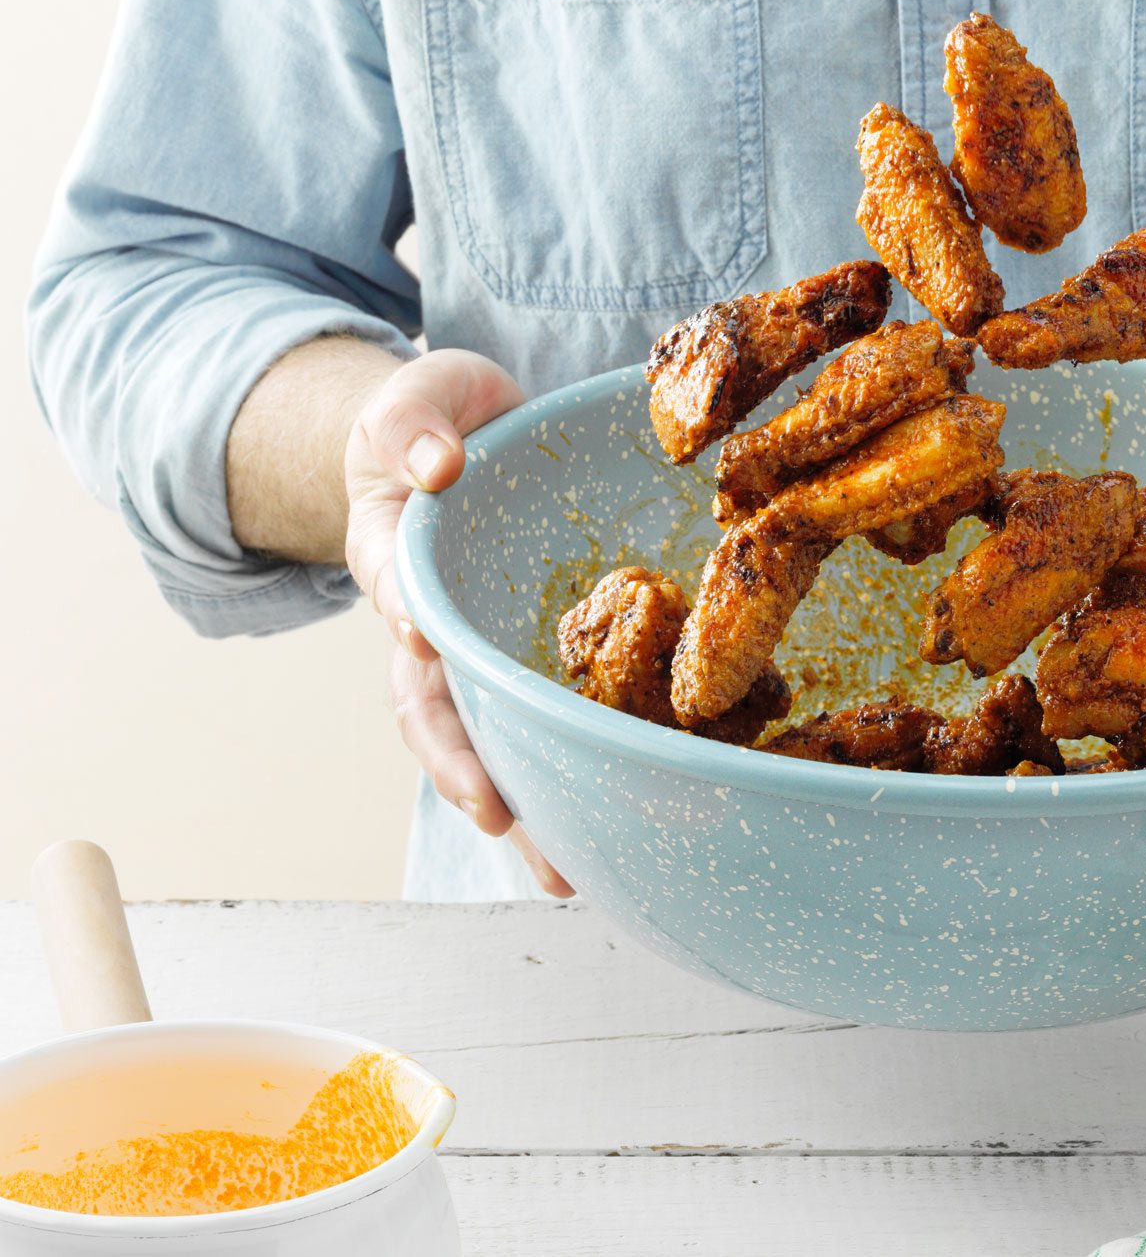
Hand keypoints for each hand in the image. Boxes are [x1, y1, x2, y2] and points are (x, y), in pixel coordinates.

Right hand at [345, 350, 573, 897]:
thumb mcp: (418, 397)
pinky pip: (560, 725)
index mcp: (400, 556)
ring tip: (565, 873)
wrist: (471, 435)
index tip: (423, 638)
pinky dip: (582, 778)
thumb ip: (412, 422)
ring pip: (499, 740)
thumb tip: (436, 466)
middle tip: (498, 817)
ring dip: (527, 807)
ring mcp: (490, 652)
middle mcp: (438, 622)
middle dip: (464, 766)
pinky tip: (623, 832)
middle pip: (440, 707)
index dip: (409, 616)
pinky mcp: (546, 661)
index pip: (397, 590)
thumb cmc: (439, 420)